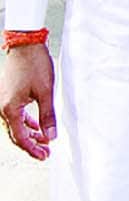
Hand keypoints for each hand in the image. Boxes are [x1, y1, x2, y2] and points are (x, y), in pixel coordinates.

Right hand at [0, 43, 55, 159]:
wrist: (25, 44)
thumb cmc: (35, 65)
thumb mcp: (46, 92)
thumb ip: (48, 116)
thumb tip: (51, 136)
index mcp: (9, 109)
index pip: (20, 138)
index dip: (33, 149)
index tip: (45, 156)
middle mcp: (2, 108)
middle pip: (16, 134)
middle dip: (31, 144)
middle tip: (46, 152)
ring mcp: (3, 102)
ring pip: (16, 125)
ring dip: (30, 134)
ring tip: (45, 141)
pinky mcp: (8, 96)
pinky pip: (16, 115)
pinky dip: (27, 123)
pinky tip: (37, 126)